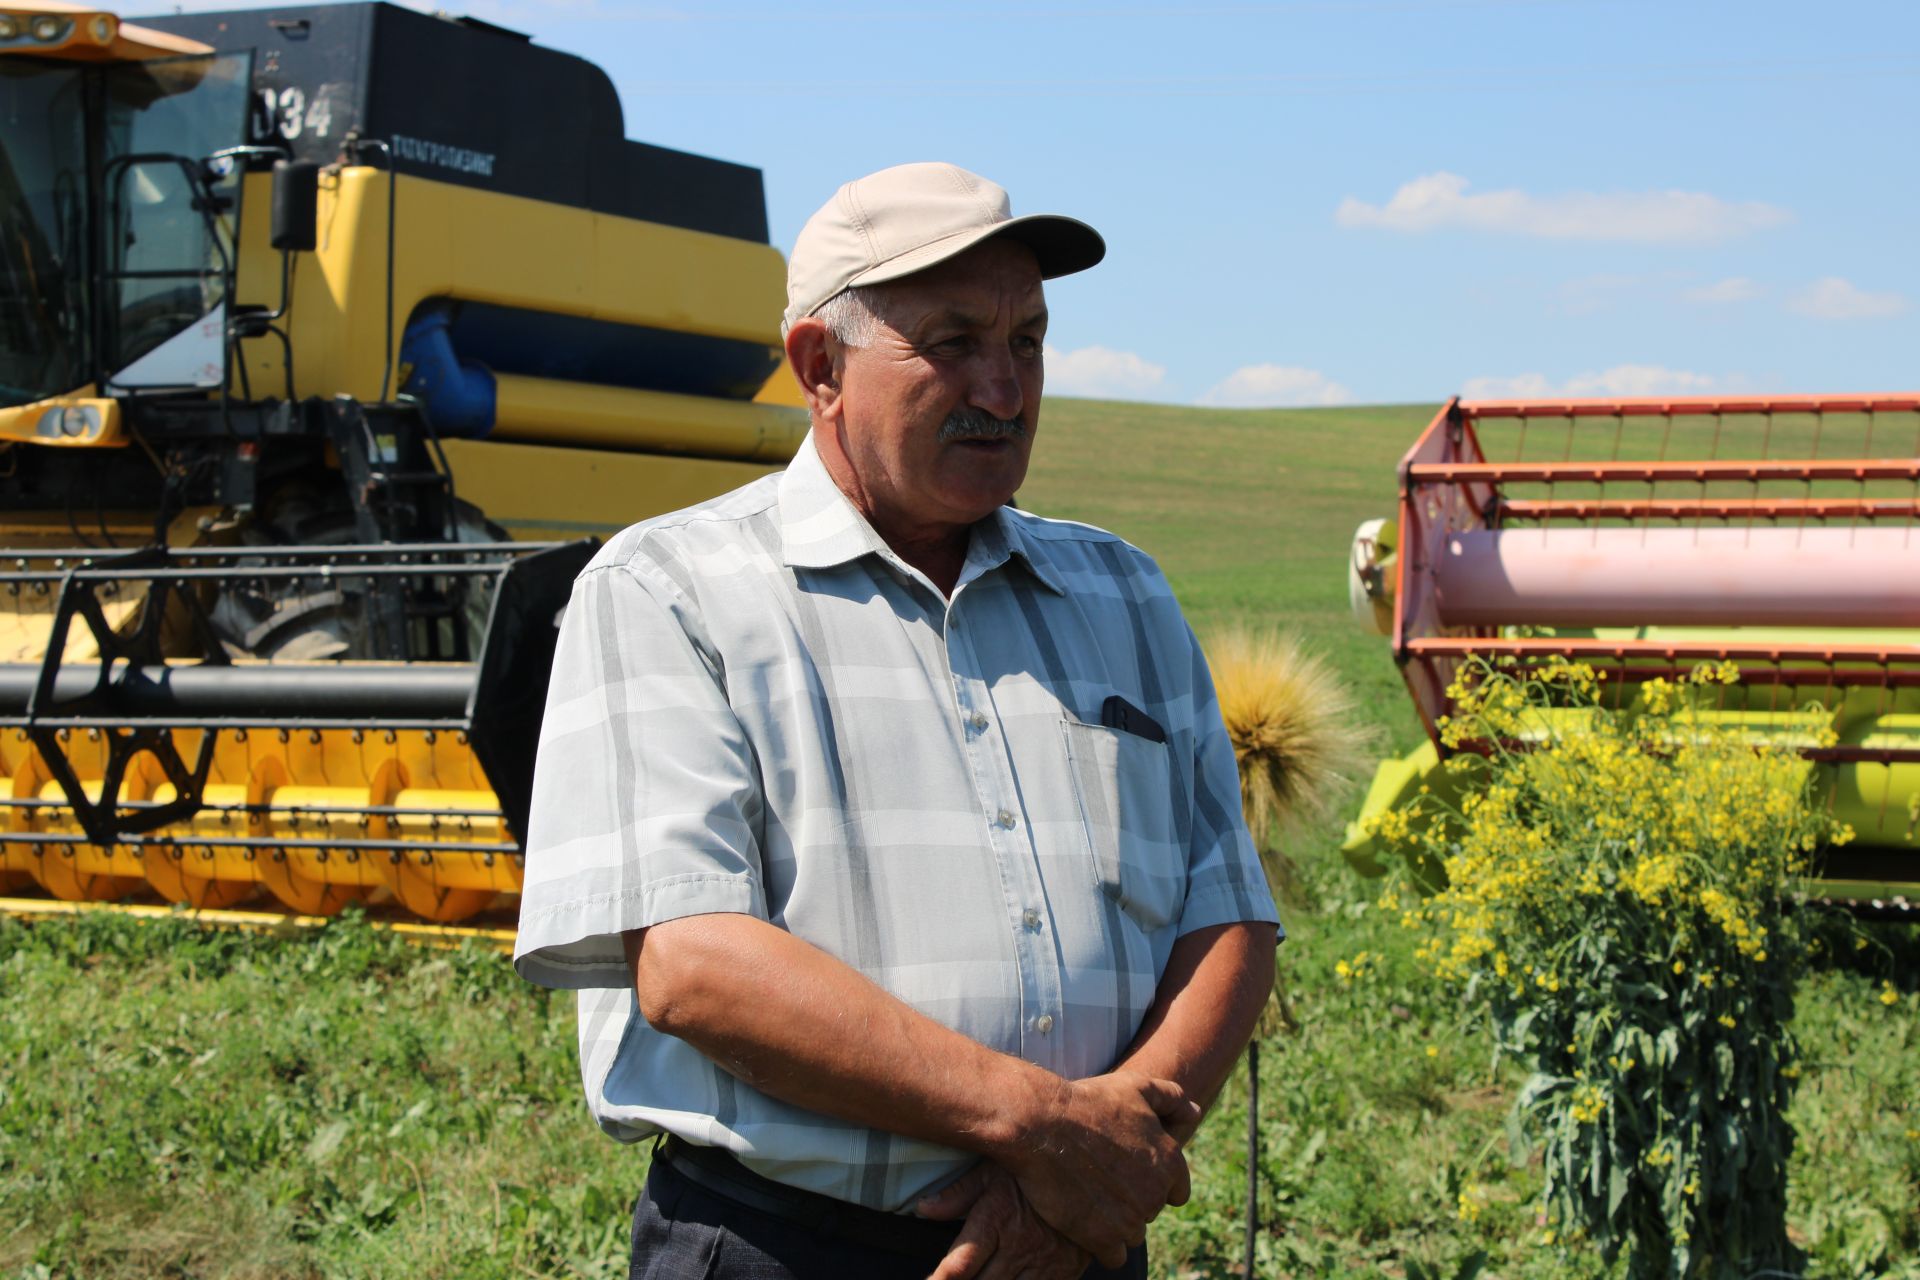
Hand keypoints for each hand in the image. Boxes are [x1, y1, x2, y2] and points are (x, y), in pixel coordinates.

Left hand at [918, 1163, 1090, 1279]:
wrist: (1093, 1171)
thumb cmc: (1035, 1168)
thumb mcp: (994, 1171)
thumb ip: (958, 1194)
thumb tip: (922, 1209)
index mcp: (997, 1219)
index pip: (960, 1263)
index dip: (940, 1279)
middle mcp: (1019, 1246)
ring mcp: (1044, 1263)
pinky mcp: (1064, 1273)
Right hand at [1000, 1070, 1195, 1267]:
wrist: (1042, 1124)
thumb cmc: (1088, 1102)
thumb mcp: (1136, 1086)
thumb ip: (1172, 1098)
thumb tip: (1195, 1111)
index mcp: (1170, 1162)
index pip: (1176, 1191)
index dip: (1151, 1181)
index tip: (1126, 1173)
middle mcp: (1155, 1194)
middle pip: (1149, 1211)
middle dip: (1130, 1200)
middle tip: (1100, 1177)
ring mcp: (1130, 1219)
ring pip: (1132, 1234)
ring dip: (1115, 1223)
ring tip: (1088, 1197)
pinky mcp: (1103, 1238)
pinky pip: (1114, 1256)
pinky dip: (1101, 1243)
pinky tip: (1083, 1221)